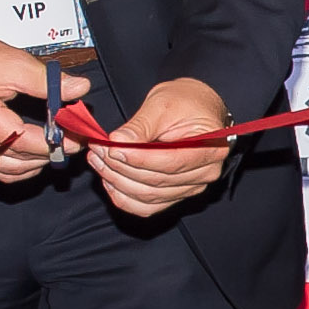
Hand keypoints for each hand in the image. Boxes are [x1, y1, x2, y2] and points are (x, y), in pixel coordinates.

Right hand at [0, 21, 70, 181]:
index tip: (75, 137)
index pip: (24, 139)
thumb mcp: (13, 61)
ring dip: (35, 163)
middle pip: (17, 159)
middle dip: (49, 153)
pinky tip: (33, 156)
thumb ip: (47, 80)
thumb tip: (79, 89)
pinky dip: (17, 168)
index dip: (54, 142)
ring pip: (7, 170)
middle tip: (71, 141)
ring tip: (54, 147)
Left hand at [91, 75, 234, 218]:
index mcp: (210, 148)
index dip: (138, 159)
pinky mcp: (176, 194)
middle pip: (157, 181)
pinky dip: (125, 198)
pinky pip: (147, 207)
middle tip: (98, 151)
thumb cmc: (185, 102)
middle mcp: (206, 173)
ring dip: (118, 182)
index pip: (170, 162)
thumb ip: (140, 125)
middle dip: (121, 168)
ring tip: (98, 161)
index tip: (112, 149)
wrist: (196, 108)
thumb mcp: (162, 104)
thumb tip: (117, 141)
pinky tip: (110, 182)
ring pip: (149, 196)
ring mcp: (191, 187)